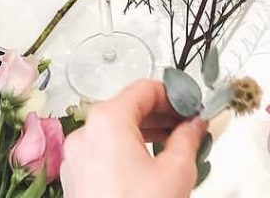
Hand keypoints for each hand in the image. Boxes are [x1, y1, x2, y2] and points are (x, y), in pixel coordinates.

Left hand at [60, 80, 205, 197]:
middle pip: (128, 109)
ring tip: (173, 147)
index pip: (145, 89)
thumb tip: (195, 123)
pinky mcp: (74, 180)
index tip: (193, 107)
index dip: (174, 95)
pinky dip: (126, 152)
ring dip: (145, 134)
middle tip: (188, 127)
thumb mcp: (177, 170)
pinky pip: (103, 153)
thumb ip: (188, 137)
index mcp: (107, 120)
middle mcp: (84, 132)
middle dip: (161, 116)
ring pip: (115, 132)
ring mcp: (75, 158)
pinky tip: (149, 168)